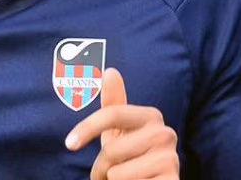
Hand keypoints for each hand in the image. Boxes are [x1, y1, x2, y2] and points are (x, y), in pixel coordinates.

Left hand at [65, 68, 179, 179]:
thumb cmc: (129, 158)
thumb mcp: (118, 131)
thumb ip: (114, 103)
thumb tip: (110, 71)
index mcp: (151, 116)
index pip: (113, 114)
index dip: (87, 128)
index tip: (69, 143)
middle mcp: (166, 134)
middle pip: (112, 149)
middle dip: (101, 167)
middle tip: (108, 173)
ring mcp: (171, 159)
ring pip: (118, 172)